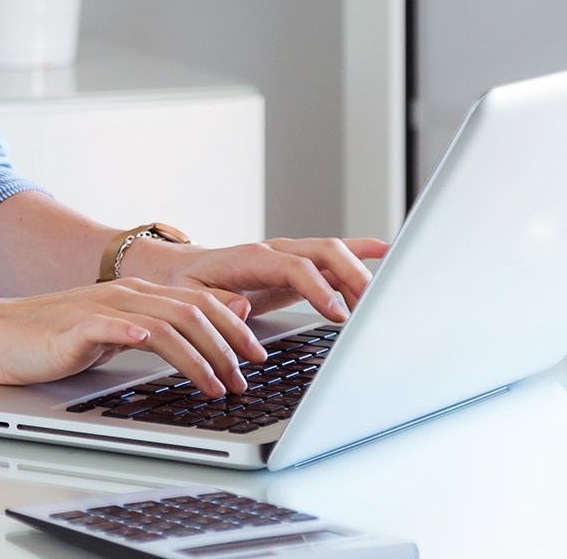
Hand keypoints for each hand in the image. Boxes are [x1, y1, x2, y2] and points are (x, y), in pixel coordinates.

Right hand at [0, 280, 264, 396]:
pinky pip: (114, 327)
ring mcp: (102, 308)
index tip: (258, 356)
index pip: (202, 302)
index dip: (236, 328)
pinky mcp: (76, 327)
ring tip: (217, 385)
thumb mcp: (115, 331)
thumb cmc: (51, 339)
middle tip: (247, 377)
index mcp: (138, 294)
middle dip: (228, 346)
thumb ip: (159, 326)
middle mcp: (125, 295)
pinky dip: (138, 335)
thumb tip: (210, 327)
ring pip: (166, 324)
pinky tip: (153, 348)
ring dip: (199, 357)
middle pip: (193, 311)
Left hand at [123, 238, 392, 322]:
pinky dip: (359, 253)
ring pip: (334, 253)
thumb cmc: (185, 285)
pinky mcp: (297, 266)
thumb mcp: (190, 297)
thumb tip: (242, 307)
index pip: (296, 267)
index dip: (319, 289)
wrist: (180, 270)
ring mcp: (289, 256)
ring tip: (378, 304)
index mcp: (251, 259)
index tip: (337, 315)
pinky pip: (332, 256)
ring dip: (359, 274)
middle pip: (325, 251)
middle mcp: (275, 251)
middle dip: (352, 275)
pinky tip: (385, 254)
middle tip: (369, 308)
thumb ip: (215, 303)